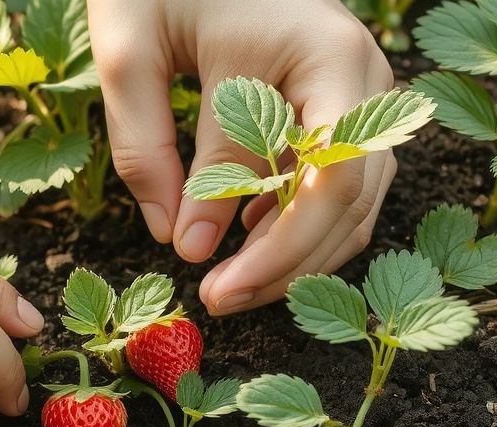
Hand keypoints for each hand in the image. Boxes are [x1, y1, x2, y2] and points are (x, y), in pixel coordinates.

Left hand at [86, 0, 394, 314]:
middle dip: (286, 267)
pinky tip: (247, 243)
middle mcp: (364, 78)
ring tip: (228, 284)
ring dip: (295, 257)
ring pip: (352, 206)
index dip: (282, 250)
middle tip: (217, 302)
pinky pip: (336, 188)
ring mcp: (362, 96)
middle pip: (350, 205)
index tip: (218, 290)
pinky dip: (298, 226)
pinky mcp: (343, 112)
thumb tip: (186, 246)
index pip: (332, 180)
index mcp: (325, 54)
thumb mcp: (132, 54)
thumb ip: (150, 150)